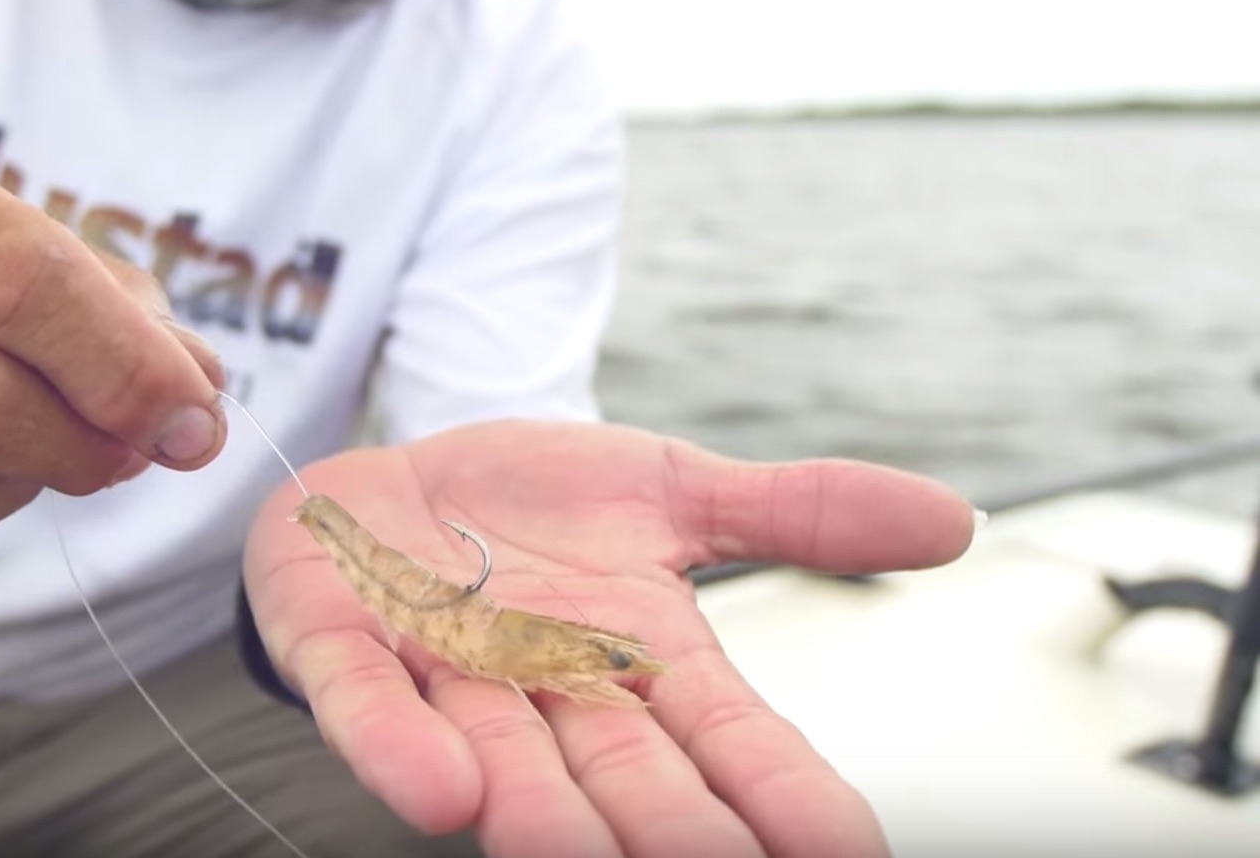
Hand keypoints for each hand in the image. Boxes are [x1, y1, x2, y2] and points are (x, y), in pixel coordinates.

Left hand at [244, 420, 974, 857]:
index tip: (848, 849)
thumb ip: (800, 511)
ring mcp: (445, 679)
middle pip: (627, 779)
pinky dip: (396, 748)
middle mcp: (552, 694)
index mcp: (642, 663)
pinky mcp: (346, 650)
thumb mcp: (674, 488)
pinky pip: (369, 708)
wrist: (397, 478)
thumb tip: (952, 520)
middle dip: (674, 830)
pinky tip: (439, 792)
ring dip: (545, 819)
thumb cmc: (536, 506)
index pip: (733, 741)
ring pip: (505, 769)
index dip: (785, 794)